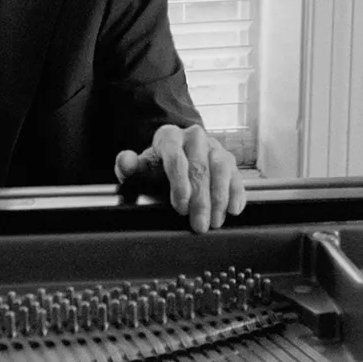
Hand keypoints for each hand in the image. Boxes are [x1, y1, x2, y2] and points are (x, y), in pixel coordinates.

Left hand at [114, 124, 246, 232]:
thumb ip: (128, 165)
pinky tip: (233, 210)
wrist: (176, 155)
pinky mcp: (229, 160)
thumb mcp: (139, 166)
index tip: (181, 206)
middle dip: (201, 199)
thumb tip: (126, 162)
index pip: (176, 158)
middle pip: (200, 167)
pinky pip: (236, 175)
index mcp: (170, 136)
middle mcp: (195, 138)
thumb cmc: (156, 166)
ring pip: (221, 169)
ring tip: (216, 221)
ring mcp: (214, 147)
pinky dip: (237, 193)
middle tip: (199, 225)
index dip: (180, 183)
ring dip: (220, 198)